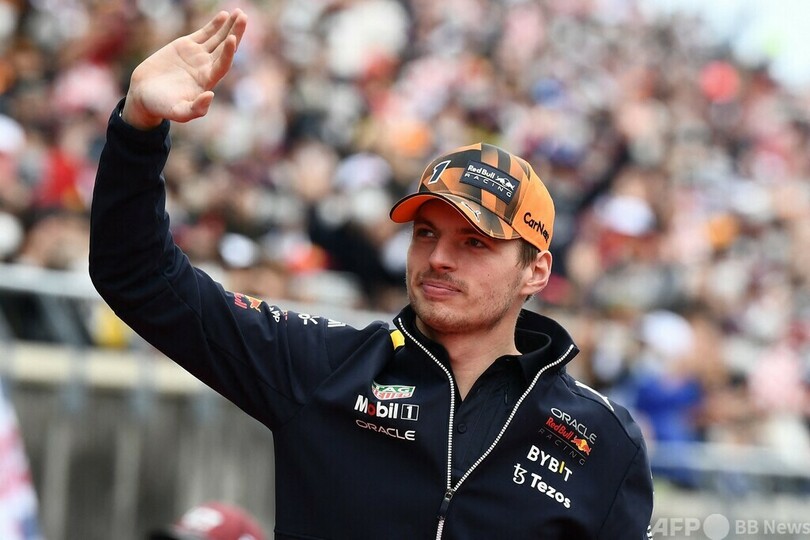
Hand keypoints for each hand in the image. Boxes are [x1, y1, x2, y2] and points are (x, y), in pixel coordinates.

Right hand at [121, 9, 247, 128]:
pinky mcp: (187, 46)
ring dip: (229, 26)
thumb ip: (196, 109)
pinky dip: (214, 24)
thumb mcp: (178, 112)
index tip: (232, 39)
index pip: (223, 64)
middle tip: (243, 17)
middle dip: (235, 33)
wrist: (144, 94)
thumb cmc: (161, 106)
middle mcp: (206, 67)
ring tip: (239, 13)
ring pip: (218, 38)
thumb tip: (210, 95)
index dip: (228, 52)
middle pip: (225, 48)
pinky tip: (224, 15)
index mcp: (207, 82)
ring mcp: (198, 55)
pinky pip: (204, 33)